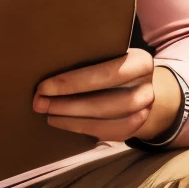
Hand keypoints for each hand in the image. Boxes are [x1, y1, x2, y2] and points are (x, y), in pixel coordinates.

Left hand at [33, 49, 180, 142]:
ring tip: (50, 115)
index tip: (43, 87)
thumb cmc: (111, 64)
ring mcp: (146, 109)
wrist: (138, 83)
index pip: (106, 74)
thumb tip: (48, 65)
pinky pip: (113, 133)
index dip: (73, 82)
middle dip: (70, 105)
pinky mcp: (138, 126)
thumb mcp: (107, 54)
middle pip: (108, 101)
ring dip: (75, 120)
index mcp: (140, 62)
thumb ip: (88, 58)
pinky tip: (65, 123)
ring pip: (111, 120)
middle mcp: (148, 86)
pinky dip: (87, 129)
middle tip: (40, 103)